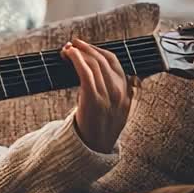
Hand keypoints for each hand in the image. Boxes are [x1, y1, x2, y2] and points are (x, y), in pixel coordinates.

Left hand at [62, 38, 134, 153]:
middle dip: (87, 48)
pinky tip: (69, 54)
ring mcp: (108, 95)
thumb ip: (119, 93)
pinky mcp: (94, 98)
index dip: (98, 51)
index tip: (85, 47)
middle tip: (74, 43)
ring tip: (67, 49)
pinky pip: (86, 71)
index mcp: (126, 92)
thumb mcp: (117, 110)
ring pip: (94, 64)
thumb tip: (125, 78)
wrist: (94, 149)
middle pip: (104, 60)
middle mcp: (120, 92)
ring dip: (79, 52)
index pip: (115, 62)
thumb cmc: (100, 128)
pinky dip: (77, 58)